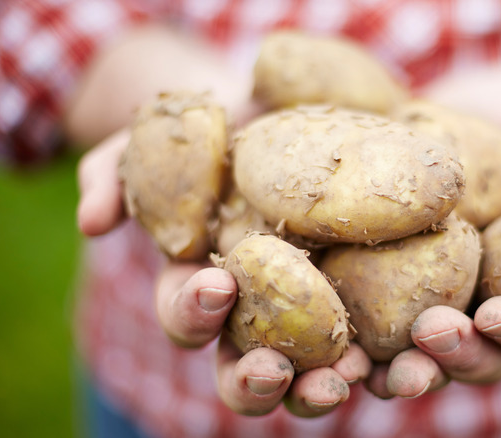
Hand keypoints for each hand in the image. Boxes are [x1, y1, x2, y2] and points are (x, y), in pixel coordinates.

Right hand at [76, 129, 371, 416]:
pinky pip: (379, 342)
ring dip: (321, 387)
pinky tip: (409, 353)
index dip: (193, 310)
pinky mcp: (367, 301)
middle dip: (255, 380)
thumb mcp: (162, 138)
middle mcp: (257, 316)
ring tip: (345, 380)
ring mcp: (313, 316)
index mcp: (206, 285)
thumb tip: (91, 221)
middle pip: (246, 370)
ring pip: (311, 373)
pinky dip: (390, 356)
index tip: (215, 285)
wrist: (287, 111)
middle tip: (274, 370)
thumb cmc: (217, 131)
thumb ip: (118, 171)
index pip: (189, 315)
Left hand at [364, 78, 500, 398]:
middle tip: (435, 333)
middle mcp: (482, 313)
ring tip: (377, 367)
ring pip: (418, 358)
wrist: (466, 113)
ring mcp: (429, 307)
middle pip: (476, 356)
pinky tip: (332, 350)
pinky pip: (364, 329)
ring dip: (400, 369)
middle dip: (458, 354)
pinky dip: (349, 348)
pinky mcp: (378, 291)